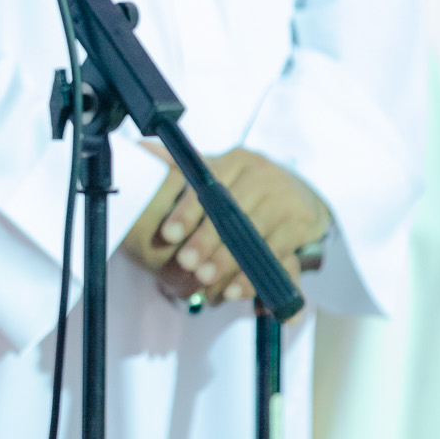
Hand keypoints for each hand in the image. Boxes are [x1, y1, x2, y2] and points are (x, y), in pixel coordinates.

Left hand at [122, 145, 330, 307]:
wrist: (300, 195)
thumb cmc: (246, 188)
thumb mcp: (219, 173)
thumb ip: (183, 167)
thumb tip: (139, 147)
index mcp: (236, 160)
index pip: (208, 185)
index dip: (186, 211)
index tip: (168, 234)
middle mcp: (262, 174)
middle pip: (230, 211)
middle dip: (205, 241)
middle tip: (186, 264)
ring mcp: (284, 198)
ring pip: (251, 234)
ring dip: (227, 261)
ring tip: (206, 280)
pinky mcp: (300, 223)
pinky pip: (273, 253)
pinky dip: (253, 274)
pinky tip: (236, 290)